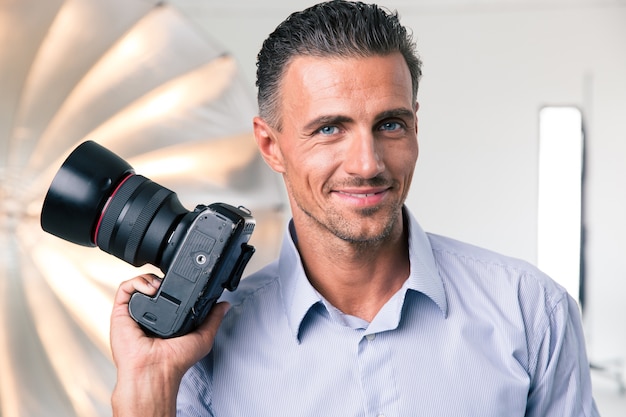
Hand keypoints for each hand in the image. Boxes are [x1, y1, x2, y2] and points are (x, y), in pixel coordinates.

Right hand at [110, 274, 227, 416]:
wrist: (156, 370)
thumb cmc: (176, 361)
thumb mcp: (203, 337)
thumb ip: (213, 319)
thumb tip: (224, 305)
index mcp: (164, 320)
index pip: (167, 294)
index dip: (175, 284)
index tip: (185, 281)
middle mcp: (148, 315)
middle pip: (151, 286)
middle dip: (161, 278)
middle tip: (171, 281)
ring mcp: (133, 313)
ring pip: (138, 284)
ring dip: (150, 278)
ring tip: (160, 285)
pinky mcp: (120, 313)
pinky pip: (124, 288)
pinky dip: (137, 282)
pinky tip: (151, 288)